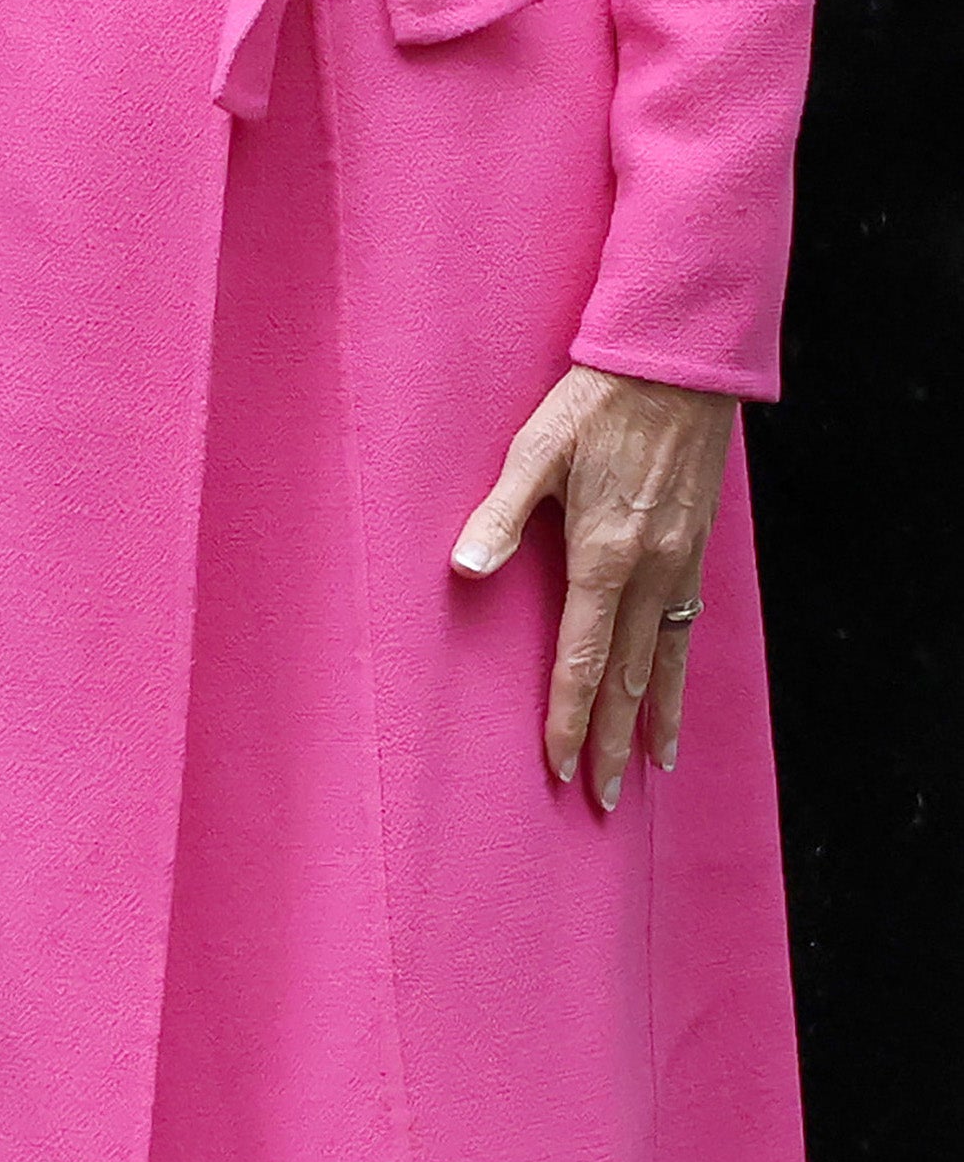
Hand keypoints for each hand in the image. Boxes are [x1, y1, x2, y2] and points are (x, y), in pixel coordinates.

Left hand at [451, 367, 734, 807]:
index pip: (580, 660)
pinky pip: (687, 626)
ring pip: (664, 660)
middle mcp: (646, 570)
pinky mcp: (696, 546)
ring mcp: (679, 561)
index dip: (567, 718)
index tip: (559, 768)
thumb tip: (465, 569)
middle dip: (611, 742)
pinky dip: (680, 670)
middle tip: (603, 799)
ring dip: (655, 719)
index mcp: (602, 555)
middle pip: (626, 678)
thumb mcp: (535, 450)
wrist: (676, 361)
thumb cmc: (596, 400)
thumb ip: (501, 515)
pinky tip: (673, 695)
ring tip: (651, 769)